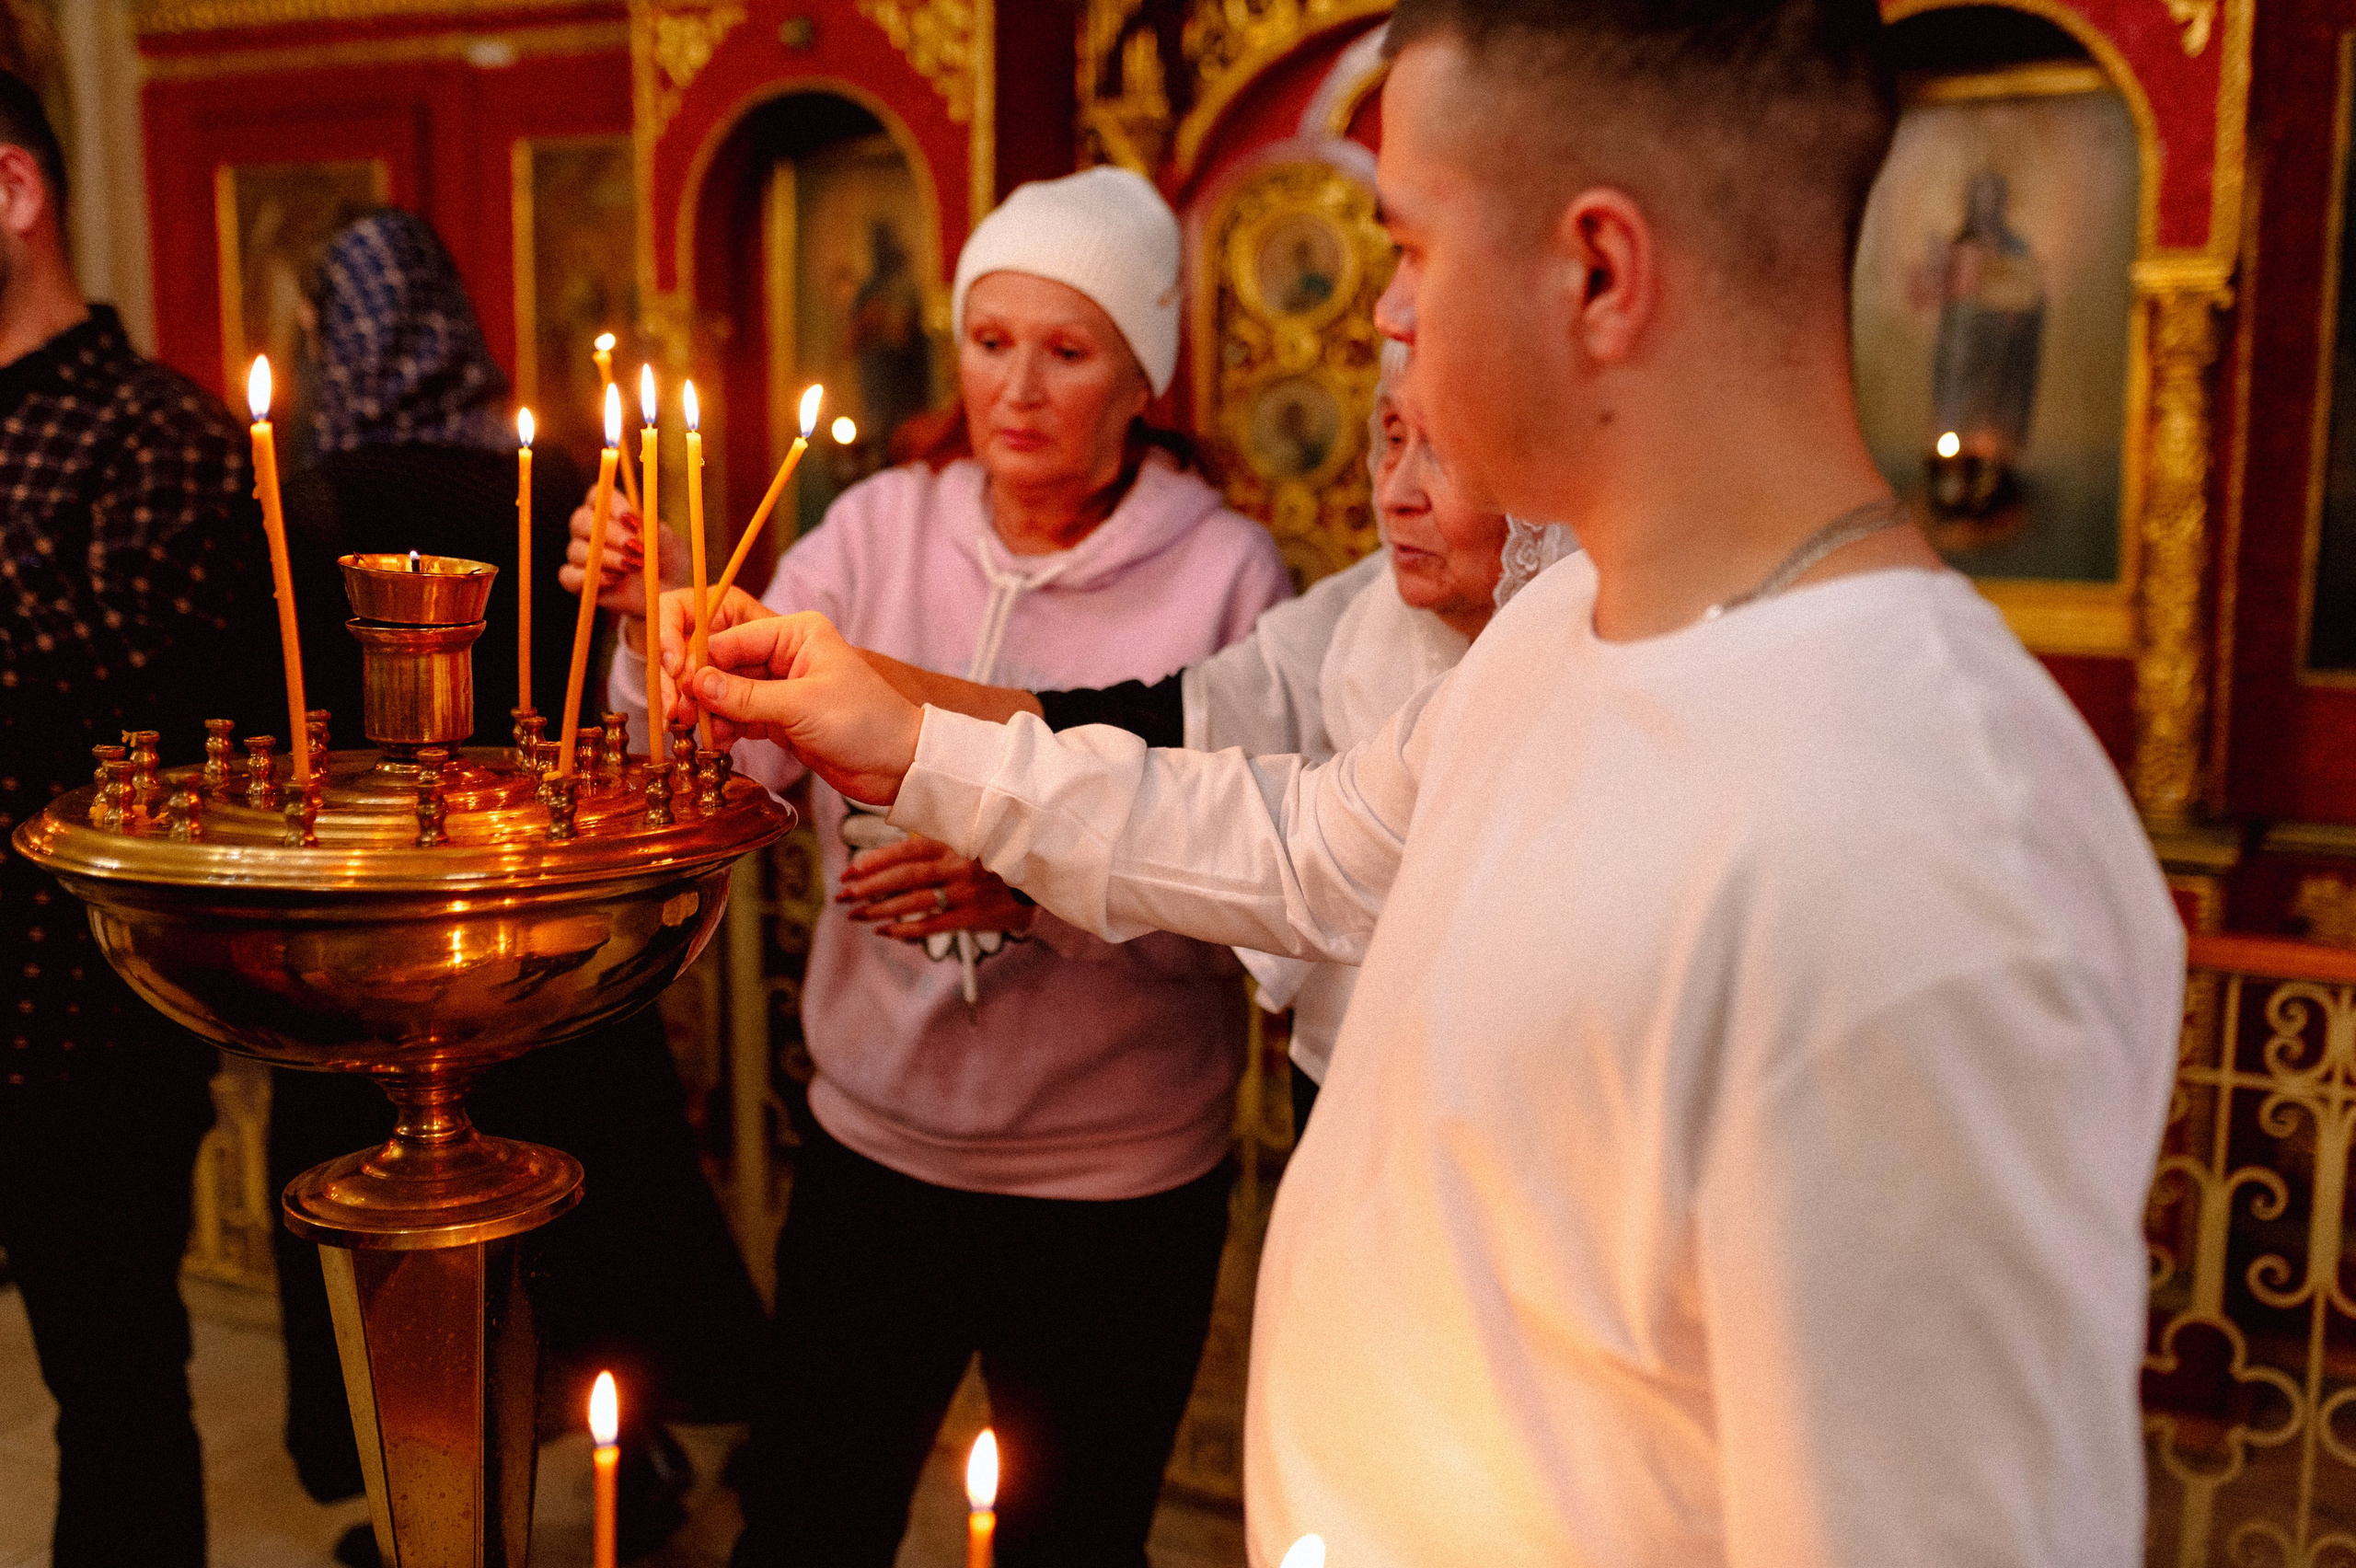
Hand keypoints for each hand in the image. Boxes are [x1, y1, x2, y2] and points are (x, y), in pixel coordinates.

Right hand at [559, 487, 686, 613]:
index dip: (610, 504)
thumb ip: (656, 531)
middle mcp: (590, 529)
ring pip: (577, 549)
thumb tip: (636, 518)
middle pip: (582, 520)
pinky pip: (568, 575)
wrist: (665, 595)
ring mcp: (581, 555)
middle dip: (609, 534)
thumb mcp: (671, 546)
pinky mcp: (577, 580)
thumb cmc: (667, 562)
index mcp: (610, 511)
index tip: (628, 518)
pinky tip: (612, 580)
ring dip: (607, 558)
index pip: (598, 496)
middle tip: (634, 547)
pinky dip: (589, 578)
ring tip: (632, 567)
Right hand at [691, 612, 921, 803]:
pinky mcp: (781, 718)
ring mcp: (782, 687)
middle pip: (726, 665)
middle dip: (700, 690)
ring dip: (708, 713)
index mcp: (797, 634)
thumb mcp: (802, 706)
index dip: (701, 661)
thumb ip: (747, 696)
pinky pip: (741, 718)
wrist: (898, 765)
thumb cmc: (865, 722)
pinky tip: (711, 743)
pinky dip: (724, 729)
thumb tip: (698, 683)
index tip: (676, 685)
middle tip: (676, 714)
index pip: (734, 638)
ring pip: (730, 694)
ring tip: (689, 733)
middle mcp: (786, 654)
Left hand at [838, 835, 1035, 938]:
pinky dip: (905, 929)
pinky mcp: (972, 916)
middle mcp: (956, 865)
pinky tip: (885, 931)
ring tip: (856, 915)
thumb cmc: (990, 861)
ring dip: (880, 910)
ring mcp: (964, 892)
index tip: (848, 871)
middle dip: (868, 887)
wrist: (1036, 883)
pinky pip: (931, 924)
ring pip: (913, 901)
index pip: (904, 851)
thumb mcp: (966, 843)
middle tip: (842, 896)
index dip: (873, 862)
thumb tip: (887, 860)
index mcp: (953, 842)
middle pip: (903, 877)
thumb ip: (933, 847)